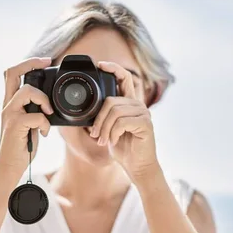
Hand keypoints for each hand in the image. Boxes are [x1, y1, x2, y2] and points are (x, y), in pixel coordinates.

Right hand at [0, 57, 53, 174]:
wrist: (10, 166)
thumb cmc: (22, 146)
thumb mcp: (30, 124)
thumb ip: (35, 110)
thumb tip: (50, 103)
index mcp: (11, 103)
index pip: (13, 74)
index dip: (28, 63)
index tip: (44, 61)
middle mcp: (7, 105)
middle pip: (12, 72)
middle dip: (31, 63)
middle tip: (47, 63)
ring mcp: (10, 114)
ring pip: (27, 91)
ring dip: (44, 100)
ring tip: (49, 113)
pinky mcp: (15, 125)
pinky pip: (36, 116)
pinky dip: (45, 124)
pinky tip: (44, 133)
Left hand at [90, 61, 160, 182]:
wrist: (138, 167)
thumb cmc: (123, 149)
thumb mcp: (108, 129)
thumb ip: (103, 116)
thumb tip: (87, 110)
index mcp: (130, 103)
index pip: (124, 77)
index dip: (113, 68)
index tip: (100, 65)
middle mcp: (138, 105)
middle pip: (111, 100)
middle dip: (98, 119)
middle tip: (95, 134)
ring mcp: (143, 113)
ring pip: (114, 112)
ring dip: (103, 129)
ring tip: (103, 141)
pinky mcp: (145, 123)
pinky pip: (121, 122)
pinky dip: (112, 133)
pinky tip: (113, 141)